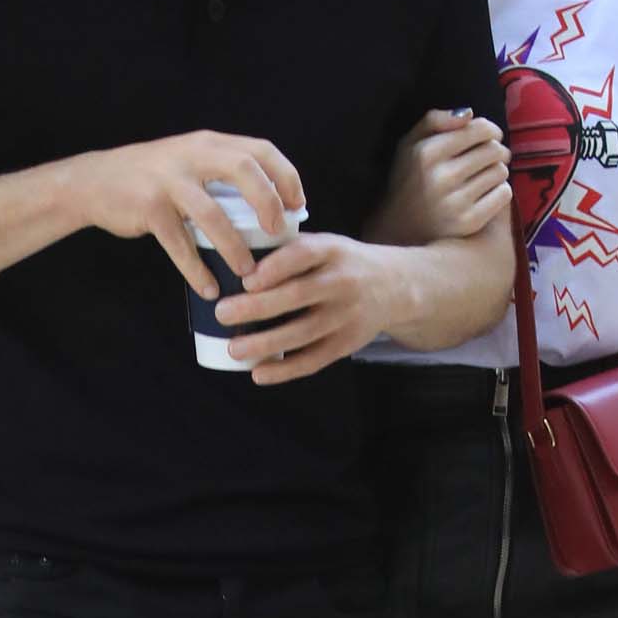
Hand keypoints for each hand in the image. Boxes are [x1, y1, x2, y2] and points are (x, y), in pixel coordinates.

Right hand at [65, 131, 304, 298]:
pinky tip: (209, 289)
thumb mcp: (190, 161)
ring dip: (235, 246)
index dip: (285, 176)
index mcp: (209, 144)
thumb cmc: (152, 178)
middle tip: (278, 233)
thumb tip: (272, 205)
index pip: (260, 149)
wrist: (94, 182)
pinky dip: (196, 270)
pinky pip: (180, 244)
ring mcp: (169, 181)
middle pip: (244, 169)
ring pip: (212, 214)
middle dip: (268, 202)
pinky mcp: (149, 208)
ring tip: (248, 273)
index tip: (297, 205)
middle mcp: (192, 155)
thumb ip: (223, 173)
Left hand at [215, 232, 395, 383]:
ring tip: (234, 349)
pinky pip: (313, 359)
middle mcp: (342, 282)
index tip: (245, 279)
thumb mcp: (326, 244)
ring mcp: (346, 316)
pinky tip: (259, 374)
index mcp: (333, 250)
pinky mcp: (347, 343)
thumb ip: (289, 250)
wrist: (396, 286)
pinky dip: (285, 370)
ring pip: (303, 333)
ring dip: (265, 343)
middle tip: (222, 313)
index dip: (274, 267)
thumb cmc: (342, 263)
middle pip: (297, 296)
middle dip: (257, 307)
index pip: (303, 254)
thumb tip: (234, 264)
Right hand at [381, 110, 510, 241]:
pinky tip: (487, 193)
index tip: (490, 135)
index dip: (490, 129)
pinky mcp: (469, 222)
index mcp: (426, 153)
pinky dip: (501, 190)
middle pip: (494, 150)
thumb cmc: (409, 179)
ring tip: (485, 175)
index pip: (478, 129)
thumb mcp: (409, 143)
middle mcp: (441, 177)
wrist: (399, 230)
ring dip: (498, 170)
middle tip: (491, 156)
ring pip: (501, 171)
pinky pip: (504, 194)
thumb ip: (434, 120)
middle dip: (497, 150)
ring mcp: (455, 202)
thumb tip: (469, 113)